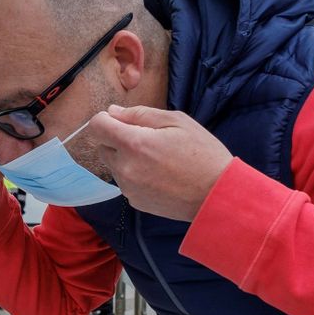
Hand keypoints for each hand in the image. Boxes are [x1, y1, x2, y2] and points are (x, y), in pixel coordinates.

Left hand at [84, 104, 233, 220]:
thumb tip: (113, 112)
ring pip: (114, 165)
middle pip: (102, 147)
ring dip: (127, 158)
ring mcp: (128, 189)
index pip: (96, 127)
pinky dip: (135, 176)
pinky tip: (159, 175)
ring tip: (158, 159)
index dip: (105, 119)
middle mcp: (125, 168)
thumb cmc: (203, 154)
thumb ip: (140, 114)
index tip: (120, 120)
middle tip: (148, 139)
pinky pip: (125, 182)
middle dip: (118, 139)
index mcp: (134, 144)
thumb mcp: (177, 121)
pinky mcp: (135, 202)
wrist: (217, 196)